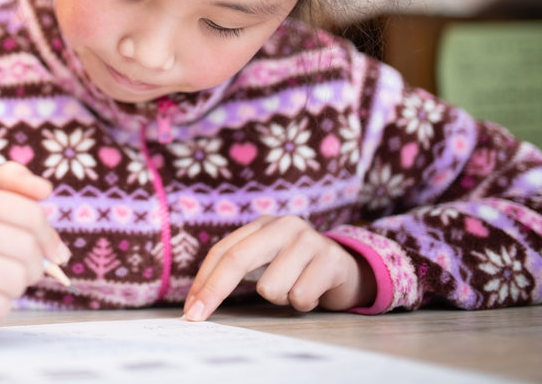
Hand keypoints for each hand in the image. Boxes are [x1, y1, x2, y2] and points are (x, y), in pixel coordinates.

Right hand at [0, 162, 69, 328]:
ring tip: (8, 279)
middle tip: (30, 267)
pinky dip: (1, 304)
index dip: (49, 235)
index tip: (53, 249)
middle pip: (23, 247)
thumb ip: (13, 180)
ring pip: (12, 279)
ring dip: (19, 284)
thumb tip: (44, 189)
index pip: (26, 213)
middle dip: (37, 262)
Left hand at [183, 215, 375, 320]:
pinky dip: (304, 303)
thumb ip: (239, 269)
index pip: (223, 251)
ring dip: (281, 298)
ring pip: (271, 287)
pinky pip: (300, 296)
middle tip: (198, 317)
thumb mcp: (268, 262)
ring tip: (295, 289)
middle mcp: (284, 225)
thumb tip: (199, 300)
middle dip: (214, 290)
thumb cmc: (299, 270)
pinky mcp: (331, 259)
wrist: (350, 270)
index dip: (204, 280)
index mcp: (263, 225)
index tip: (191, 309)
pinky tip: (314, 291)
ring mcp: (309, 239)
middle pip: (237, 259)